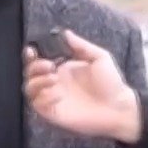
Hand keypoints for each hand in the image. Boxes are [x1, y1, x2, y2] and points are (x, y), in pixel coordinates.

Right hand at [23, 31, 140, 142]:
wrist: (119, 108)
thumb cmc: (111, 83)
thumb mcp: (100, 58)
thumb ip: (81, 46)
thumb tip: (65, 33)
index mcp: (63, 68)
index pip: (39, 59)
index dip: (31, 54)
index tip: (33, 50)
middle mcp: (55, 82)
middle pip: (30, 73)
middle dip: (34, 67)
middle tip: (49, 66)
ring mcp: (53, 98)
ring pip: (29, 88)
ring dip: (37, 82)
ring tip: (54, 80)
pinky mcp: (53, 113)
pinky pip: (38, 105)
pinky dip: (44, 98)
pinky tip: (58, 95)